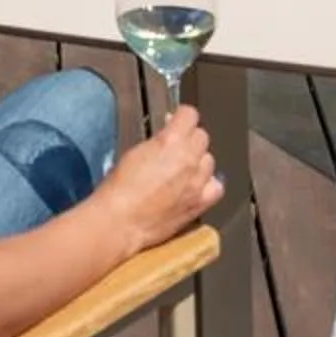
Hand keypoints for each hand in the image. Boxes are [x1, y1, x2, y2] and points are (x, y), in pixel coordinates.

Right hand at [96, 104, 222, 252]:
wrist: (120, 221)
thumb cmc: (119, 189)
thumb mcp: (136, 152)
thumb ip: (158, 141)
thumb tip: (168, 136)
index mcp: (171, 140)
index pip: (190, 115)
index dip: (182, 118)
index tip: (177, 122)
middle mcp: (189, 158)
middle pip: (202, 137)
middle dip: (190, 140)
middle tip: (177, 149)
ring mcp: (197, 181)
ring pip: (209, 160)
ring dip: (198, 162)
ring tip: (183, 171)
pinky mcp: (199, 202)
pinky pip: (216, 187)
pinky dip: (208, 184)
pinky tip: (195, 186)